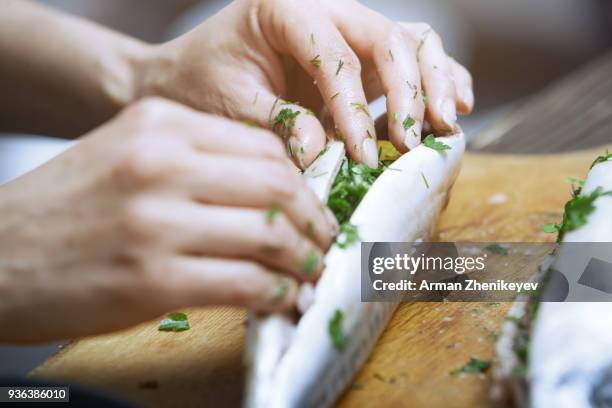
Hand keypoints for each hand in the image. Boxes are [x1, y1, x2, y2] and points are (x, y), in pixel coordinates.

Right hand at [0, 98, 335, 342]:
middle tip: (325, 241)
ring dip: (304, 260)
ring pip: (271, 235)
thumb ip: (197, 162)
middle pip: (279, 185)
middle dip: (316, 220)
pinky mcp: (153, 280)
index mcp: (161, 125)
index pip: (265, 146)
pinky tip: (280, 300)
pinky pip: (244, 283)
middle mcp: (162, 164)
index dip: (305, 181)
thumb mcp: (128, 154)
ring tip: (309, 274)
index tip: (315, 206)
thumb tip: (272, 193)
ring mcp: (158, 222)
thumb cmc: (67, 206)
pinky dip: (275, 294)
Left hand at [139, 0, 472, 167]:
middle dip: (409, 92)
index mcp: (285, 8)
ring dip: (435, 82)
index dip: (353, 107)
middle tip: (411, 140)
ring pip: (412, 40)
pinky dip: (438, 78)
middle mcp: (325, 9)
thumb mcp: (228, 103)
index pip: (335, 55)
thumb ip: (276, 123)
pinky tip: (454, 104)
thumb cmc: (202, 83)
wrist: (190, 74)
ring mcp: (347, 30)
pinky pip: (411, 56)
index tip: (362, 155)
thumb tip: (323, 151)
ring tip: (444, 123)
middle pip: (388, 38)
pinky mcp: (359, 56)